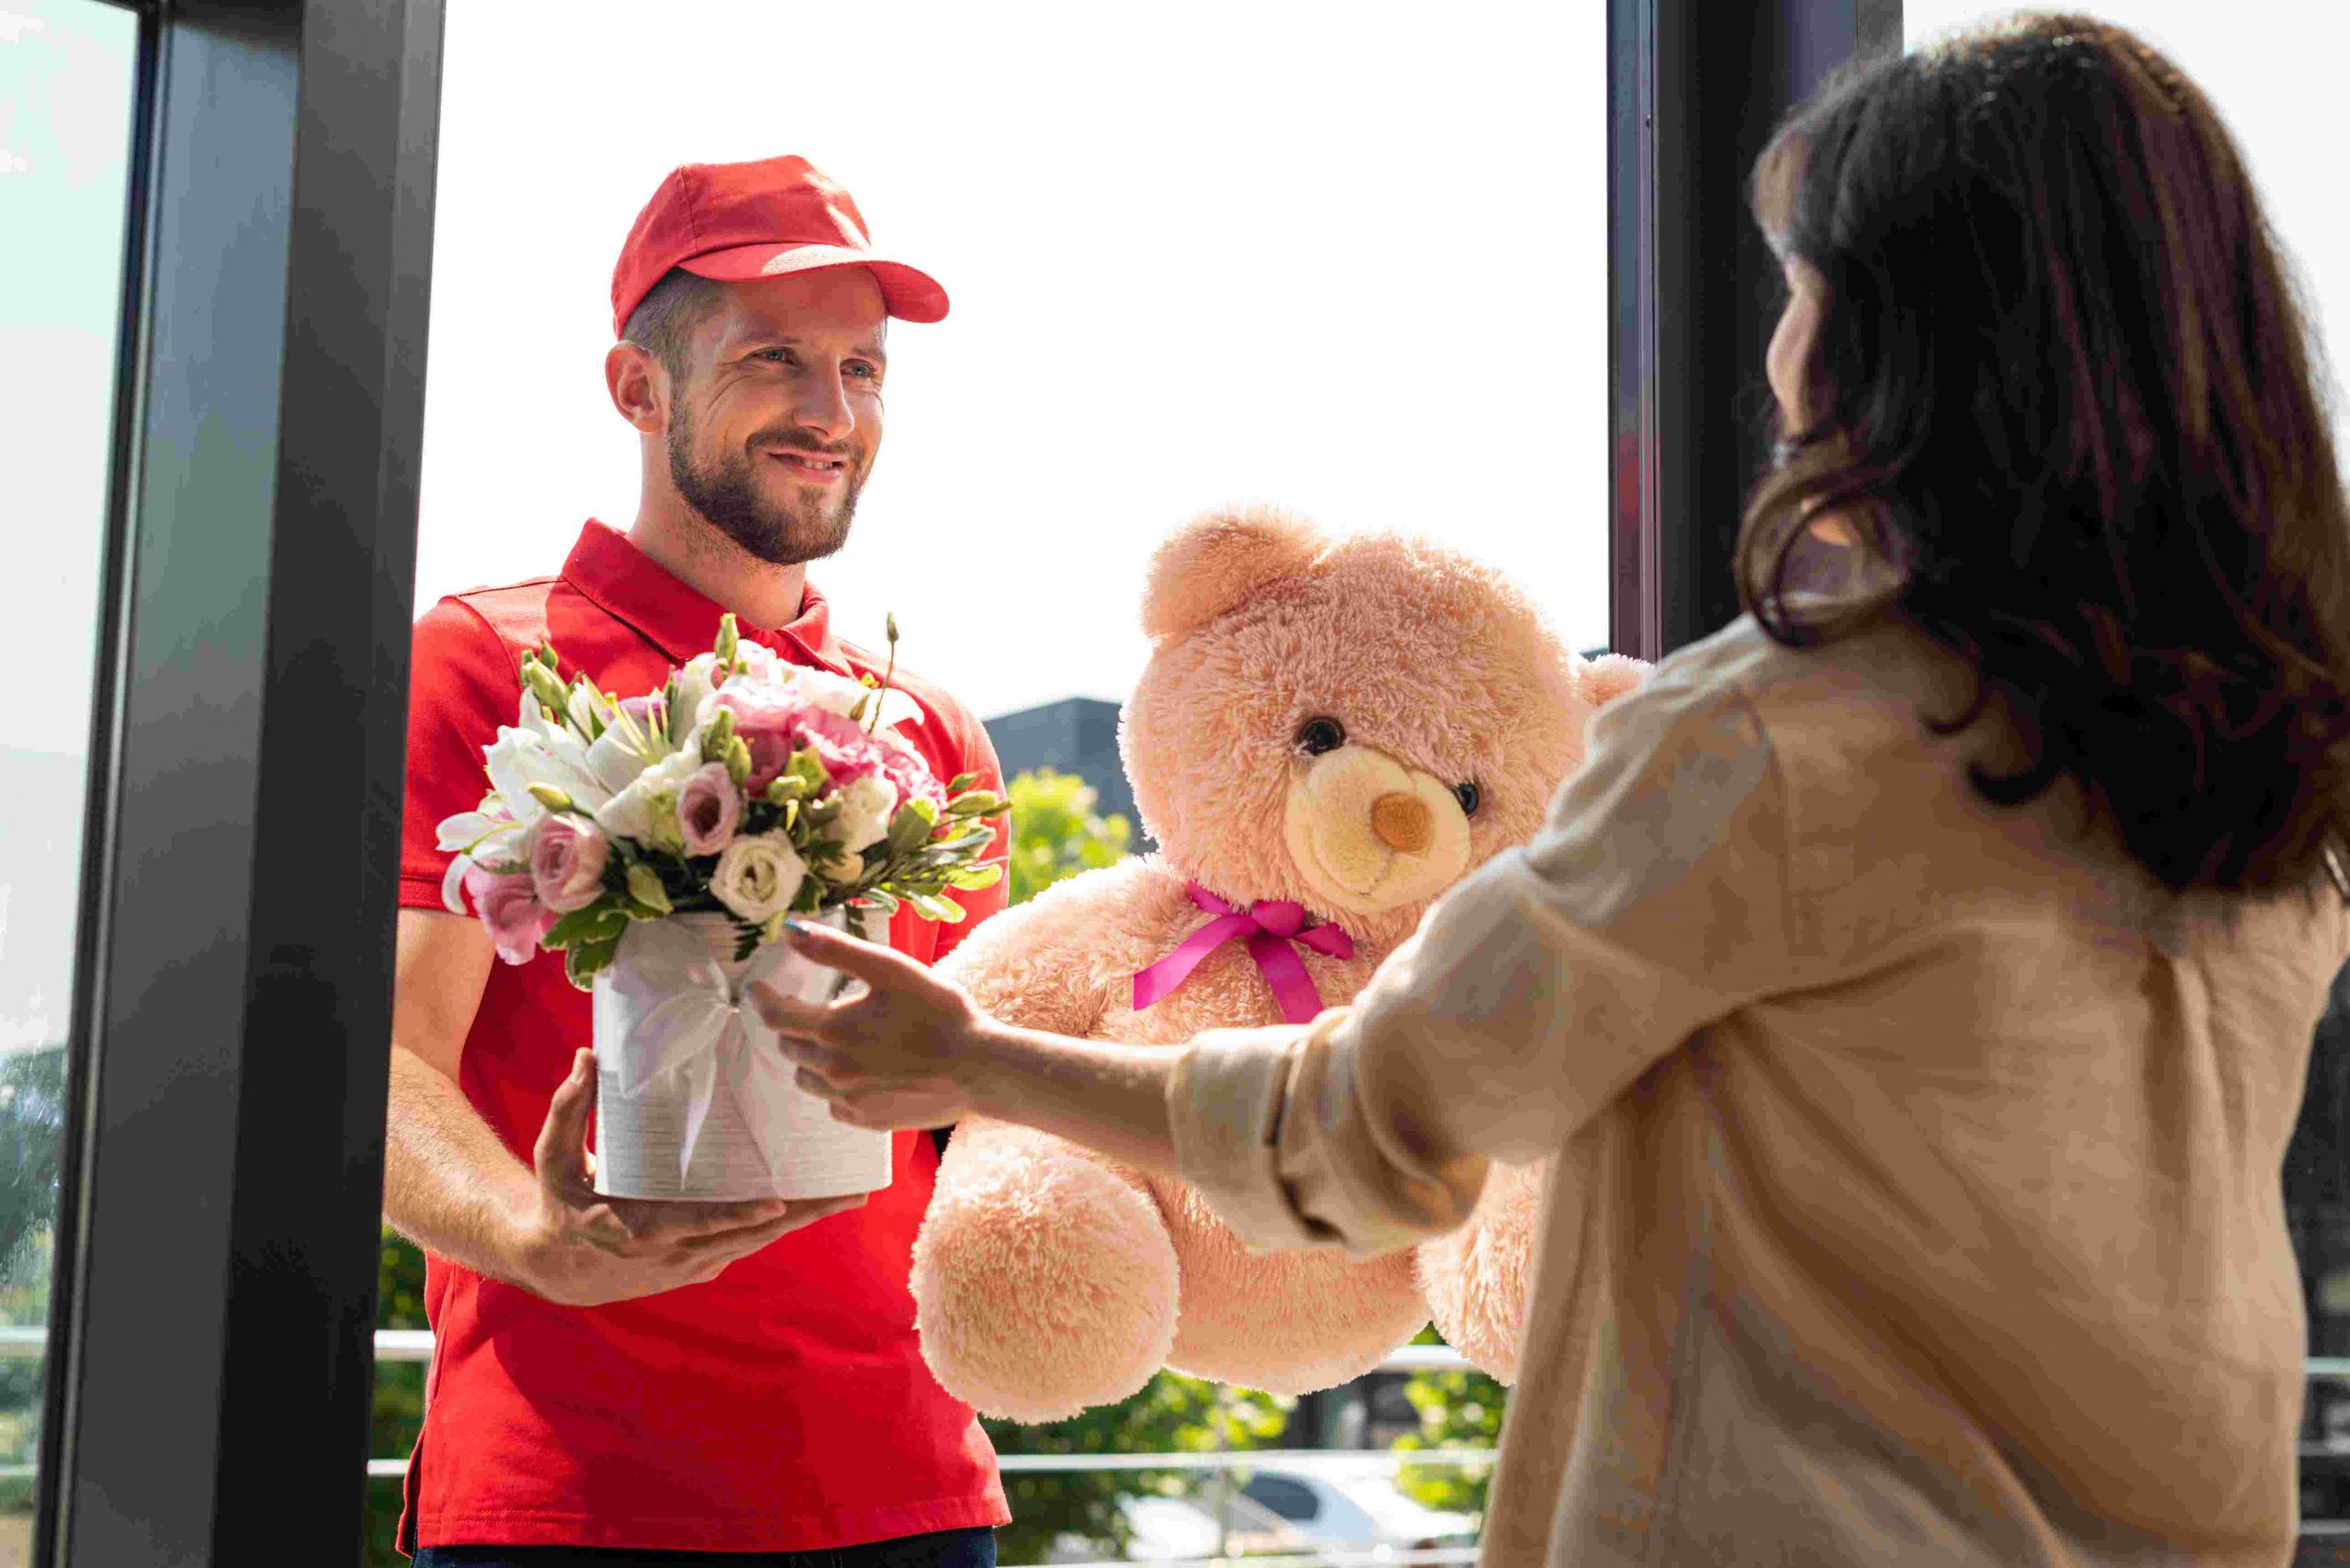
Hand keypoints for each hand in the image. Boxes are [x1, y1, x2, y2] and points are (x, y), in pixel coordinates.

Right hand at [514, 1048, 865, 1306]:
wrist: (560, 1265)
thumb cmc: (561, 1202)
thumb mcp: (555, 1156)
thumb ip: (570, 1107)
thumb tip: (587, 1056)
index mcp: (639, 1230)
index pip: (696, 1223)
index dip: (735, 1217)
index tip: (774, 1204)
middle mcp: (674, 1254)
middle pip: (746, 1236)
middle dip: (798, 1215)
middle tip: (846, 1193)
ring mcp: (691, 1262)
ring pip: (755, 1241)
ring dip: (801, 1220)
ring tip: (847, 1194)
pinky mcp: (702, 1262)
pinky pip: (748, 1242)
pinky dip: (782, 1225)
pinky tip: (816, 1202)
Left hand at [749, 918, 993, 1131]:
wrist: (980, 1068)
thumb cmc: (940, 1012)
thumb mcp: (890, 968)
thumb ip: (836, 950)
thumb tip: (791, 931)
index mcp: (833, 1030)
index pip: (776, 1016)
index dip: (763, 999)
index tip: (758, 989)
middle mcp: (833, 1071)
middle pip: (790, 1048)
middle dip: (791, 1026)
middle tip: (803, 1009)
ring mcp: (850, 1101)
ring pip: (807, 1081)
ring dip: (809, 1059)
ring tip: (833, 1042)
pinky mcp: (869, 1120)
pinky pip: (834, 1105)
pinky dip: (835, 1088)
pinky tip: (859, 1072)